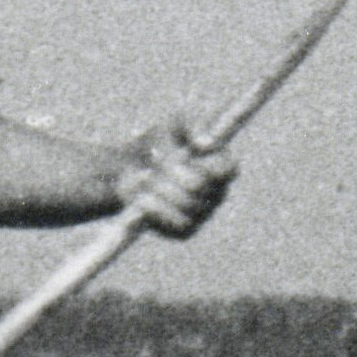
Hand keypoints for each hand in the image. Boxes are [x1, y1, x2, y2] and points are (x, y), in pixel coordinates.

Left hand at [114, 121, 235, 238]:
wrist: (128, 170)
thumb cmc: (155, 143)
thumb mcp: (170, 125)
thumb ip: (190, 128)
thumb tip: (204, 144)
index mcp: (220, 165)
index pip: (229, 169)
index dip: (208, 164)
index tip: (185, 155)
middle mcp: (217, 192)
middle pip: (198, 186)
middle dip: (169, 173)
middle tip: (153, 162)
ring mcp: (203, 214)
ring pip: (186, 206)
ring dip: (159, 190)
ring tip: (145, 179)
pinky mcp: (185, 231)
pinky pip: (177, 224)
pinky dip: (156, 210)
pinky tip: (143, 199)